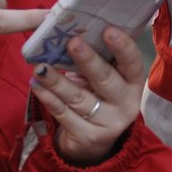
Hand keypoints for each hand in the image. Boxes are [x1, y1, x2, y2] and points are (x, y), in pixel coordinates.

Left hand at [28, 26, 145, 164]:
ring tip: (41, 67)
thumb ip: (97, 60)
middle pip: (105, 80)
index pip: (132, 62)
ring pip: (80, 98)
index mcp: (133, 83)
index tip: (108, 30)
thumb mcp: (105, 79)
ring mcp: (108, 123)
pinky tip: (37, 86)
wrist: (94, 141)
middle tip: (72, 42)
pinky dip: (49, 99)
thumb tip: (72, 35)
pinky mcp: (88, 137)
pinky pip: (64, 115)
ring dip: (58, 81)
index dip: (122, 46)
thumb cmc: (99, 97)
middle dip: (88, 60)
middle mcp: (126, 104)